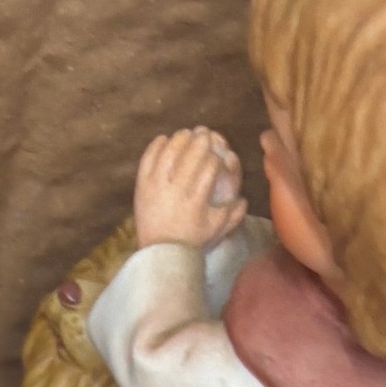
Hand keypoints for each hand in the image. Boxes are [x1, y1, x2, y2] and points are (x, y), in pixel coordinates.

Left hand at [133, 128, 245, 252]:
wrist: (161, 252)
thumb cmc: (192, 240)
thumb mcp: (216, 230)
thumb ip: (233, 214)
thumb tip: (244, 199)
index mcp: (196, 200)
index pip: (210, 166)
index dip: (216, 156)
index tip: (218, 155)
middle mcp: (177, 190)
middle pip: (191, 153)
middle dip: (201, 140)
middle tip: (205, 134)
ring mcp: (157, 186)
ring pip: (170, 150)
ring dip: (180, 138)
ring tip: (187, 134)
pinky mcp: (142, 184)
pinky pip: (149, 157)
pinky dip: (158, 145)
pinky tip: (165, 140)